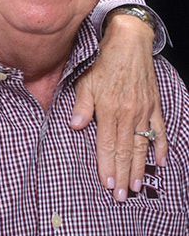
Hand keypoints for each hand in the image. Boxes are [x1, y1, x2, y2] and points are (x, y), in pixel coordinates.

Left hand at [71, 13, 167, 201]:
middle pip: (125, 150)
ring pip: (142, 144)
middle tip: (122, 196)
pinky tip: (160, 162)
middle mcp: (128, 111)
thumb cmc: (102, 60)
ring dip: (140, 167)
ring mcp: (143, 109)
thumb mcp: (84, 80)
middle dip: (123, 174)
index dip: (107, 165)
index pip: (107, 144)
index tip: (107, 184)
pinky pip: (159, 130)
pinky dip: (161, 147)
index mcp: (109, 107)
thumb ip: (82, 105)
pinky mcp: (154, 104)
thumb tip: (75, 125)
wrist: (128, 40)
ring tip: (138, 186)